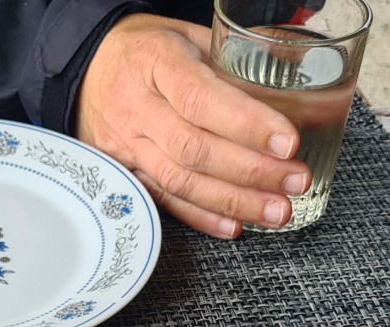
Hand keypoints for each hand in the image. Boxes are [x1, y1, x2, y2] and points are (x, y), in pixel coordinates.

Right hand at [76, 14, 309, 237]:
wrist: (87, 66)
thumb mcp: (190, 37)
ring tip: (277, 211)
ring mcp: (126, 145)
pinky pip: (163, 200)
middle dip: (251, 171)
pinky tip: (235, 226)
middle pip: (194, 148)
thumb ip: (237, 63)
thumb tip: (301, 90)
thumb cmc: (148, 50)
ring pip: (180, 181)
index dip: (246, 124)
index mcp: (156, 62)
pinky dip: (202, 217)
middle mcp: (136, 107)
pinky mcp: (124, 173)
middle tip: (295, 181)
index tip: (287, 142)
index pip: (200, 98)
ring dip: (234, 201)